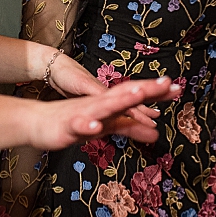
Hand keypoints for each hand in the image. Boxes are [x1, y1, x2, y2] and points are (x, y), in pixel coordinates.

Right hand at [48, 53, 170, 128]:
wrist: (37, 121)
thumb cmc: (74, 121)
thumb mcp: (106, 126)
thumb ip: (130, 127)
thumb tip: (156, 133)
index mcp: (109, 103)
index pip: (136, 94)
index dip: (156, 91)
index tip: (178, 88)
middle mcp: (99, 103)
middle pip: (125, 93)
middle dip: (146, 89)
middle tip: (167, 83)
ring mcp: (83, 112)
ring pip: (104, 105)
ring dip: (121, 100)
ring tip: (138, 94)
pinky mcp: (67, 125)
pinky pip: (78, 124)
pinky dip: (87, 124)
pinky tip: (96, 126)